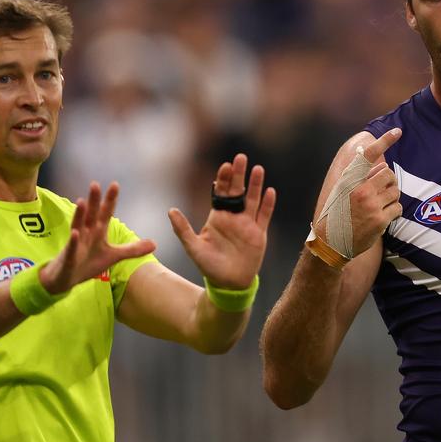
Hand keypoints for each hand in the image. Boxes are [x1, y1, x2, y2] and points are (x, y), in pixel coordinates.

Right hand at [41, 182, 155, 293]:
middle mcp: (86, 234)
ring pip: (78, 226)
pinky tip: (76, 233)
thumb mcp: (114, 256)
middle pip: (91, 215)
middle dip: (94, 201)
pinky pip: (72, 248)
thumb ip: (132, 249)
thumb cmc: (88, 263)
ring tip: (82, 201)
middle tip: (95, 184)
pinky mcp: (69, 257)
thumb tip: (155, 244)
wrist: (66, 279)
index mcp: (97, 232)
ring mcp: (76, 244)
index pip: (105, 213)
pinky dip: (74, 241)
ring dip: (80, 215)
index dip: (110, 200)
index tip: (115, 185)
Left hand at [169, 153, 275, 289]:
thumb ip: (182, 229)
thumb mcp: (192, 247)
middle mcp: (233, 217)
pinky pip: (264, 216)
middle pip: (237, 191)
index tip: (224, 166)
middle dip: (239, 174)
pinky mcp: (259, 234)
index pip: (221, 193)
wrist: (228, 283)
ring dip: (255, 184)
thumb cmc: (208, 266)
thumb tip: (170, 210)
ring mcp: (247, 224)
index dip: (223, 179)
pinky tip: (270, 191)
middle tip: (240, 157)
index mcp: (217, 217)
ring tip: (258, 169)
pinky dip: (267, 204)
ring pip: (252, 199)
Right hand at [315, 128, 402, 255]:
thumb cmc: (337, 213)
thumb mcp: (341, 190)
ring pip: (395, 191)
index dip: (384, 140)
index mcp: (350, 180)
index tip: (397, 131)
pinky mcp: (380, 220)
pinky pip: (397, 208)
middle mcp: (360, 190)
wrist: (331, 242)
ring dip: (391, 197)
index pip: (368, 155)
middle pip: (389, 174)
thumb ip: (358, 176)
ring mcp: (371, 206)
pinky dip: (393, 211)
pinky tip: (382, 216)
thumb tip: (378, 161)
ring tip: (379, 205)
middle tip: (382, 190)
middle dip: (389, 180)